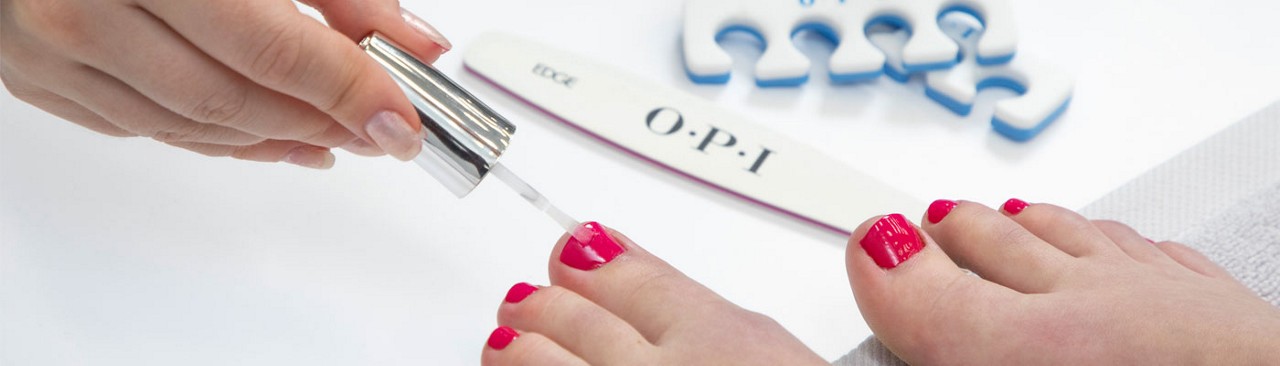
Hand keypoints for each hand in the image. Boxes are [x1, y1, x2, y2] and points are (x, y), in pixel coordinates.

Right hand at [1, 0, 450, 167]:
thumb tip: (409, 42)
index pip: (272, 51)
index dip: (350, 92)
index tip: (401, 120)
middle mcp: (80, 7)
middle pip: (232, 100)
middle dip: (321, 123)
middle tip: (378, 128)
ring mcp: (47, 49)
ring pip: (189, 126)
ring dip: (277, 140)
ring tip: (337, 135)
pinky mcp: (35, 76)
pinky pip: (144, 130)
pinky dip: (218, 140)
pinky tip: (272, 138)